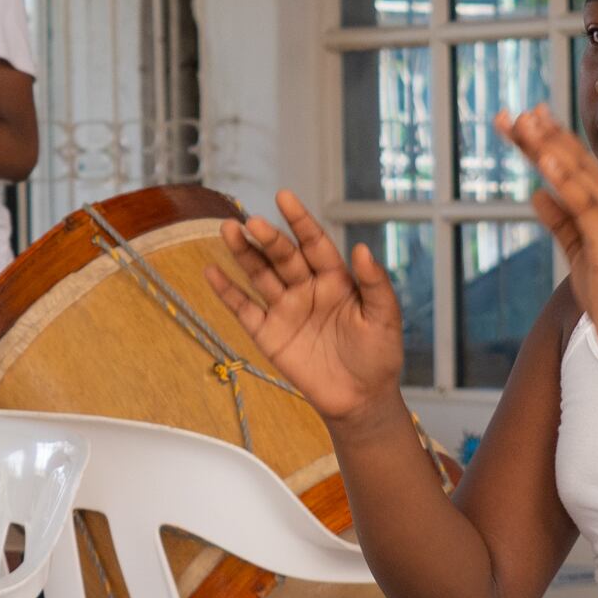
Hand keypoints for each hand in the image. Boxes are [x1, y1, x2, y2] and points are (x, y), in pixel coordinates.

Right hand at [205, 191, 410, 432]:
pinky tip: (212, 271)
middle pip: (283, 257)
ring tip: (228, 230)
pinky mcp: (268, 334)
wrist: (361, 400)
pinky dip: (227, 291)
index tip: (284, 197)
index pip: (314, 243)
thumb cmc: (378, 356)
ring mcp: (285, 309)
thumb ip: (374, 283)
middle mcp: (307, 287)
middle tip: (252, 222)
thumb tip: (362, 248)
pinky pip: (244, 308)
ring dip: (243, 253)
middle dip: (268, 239)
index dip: (300, 221)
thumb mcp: (385, 318)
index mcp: (335, 279)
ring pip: (260, 275)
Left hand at [499, 105, 597, 366]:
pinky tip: (545, 161)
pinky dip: (565, 181)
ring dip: (551, 147)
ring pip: (578, 177)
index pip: (571, 168)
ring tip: (526, 122)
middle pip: (572, 164)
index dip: (546, 143)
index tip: (522, 120)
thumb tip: (536, 193)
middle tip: (513, 112)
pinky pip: (585, 206)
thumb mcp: (578, 254)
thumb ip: (560, 222)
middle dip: (542, 137)